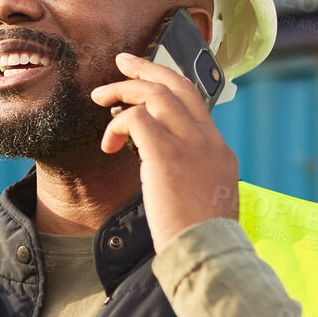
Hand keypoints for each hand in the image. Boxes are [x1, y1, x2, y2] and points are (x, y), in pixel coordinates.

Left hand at [91, 50, 239, 247]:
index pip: (194, 101)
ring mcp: (190, 145)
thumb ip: (193, 177)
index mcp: (218, 150)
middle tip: (122, 63)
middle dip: (146, 68)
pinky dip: (117, 125)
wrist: (208, 253)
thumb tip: (172, 173)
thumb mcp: (208, 199)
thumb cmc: (202, 238)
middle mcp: (207, 140)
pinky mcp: (166, 155)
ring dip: (122, 91)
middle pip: (177, 85)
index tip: (147, 79)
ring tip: (99, 97)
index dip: (168, 84)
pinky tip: (108, 145)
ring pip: (154, 95)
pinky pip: (136, 119)